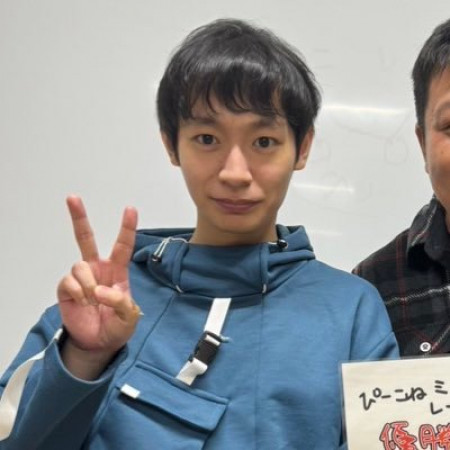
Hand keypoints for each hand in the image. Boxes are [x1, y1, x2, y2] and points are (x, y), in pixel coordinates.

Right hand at [57, 196, 139, 370]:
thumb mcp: (129, 317)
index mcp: (117, 271)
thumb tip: (101, 291)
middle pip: (86, 238)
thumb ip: (121, 302)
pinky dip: (78, 292)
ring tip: (94, 301)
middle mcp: (97, 269)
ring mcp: (81, 278)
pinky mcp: (67, 288)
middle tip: (72, 197)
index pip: (122, 246)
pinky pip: (69, 281)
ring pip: (80, 265)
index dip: (126, 227)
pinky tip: (84, 303)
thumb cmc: (117, 326)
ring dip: (88, 284)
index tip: (130, 208)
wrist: (98, 343)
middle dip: (79, 218)